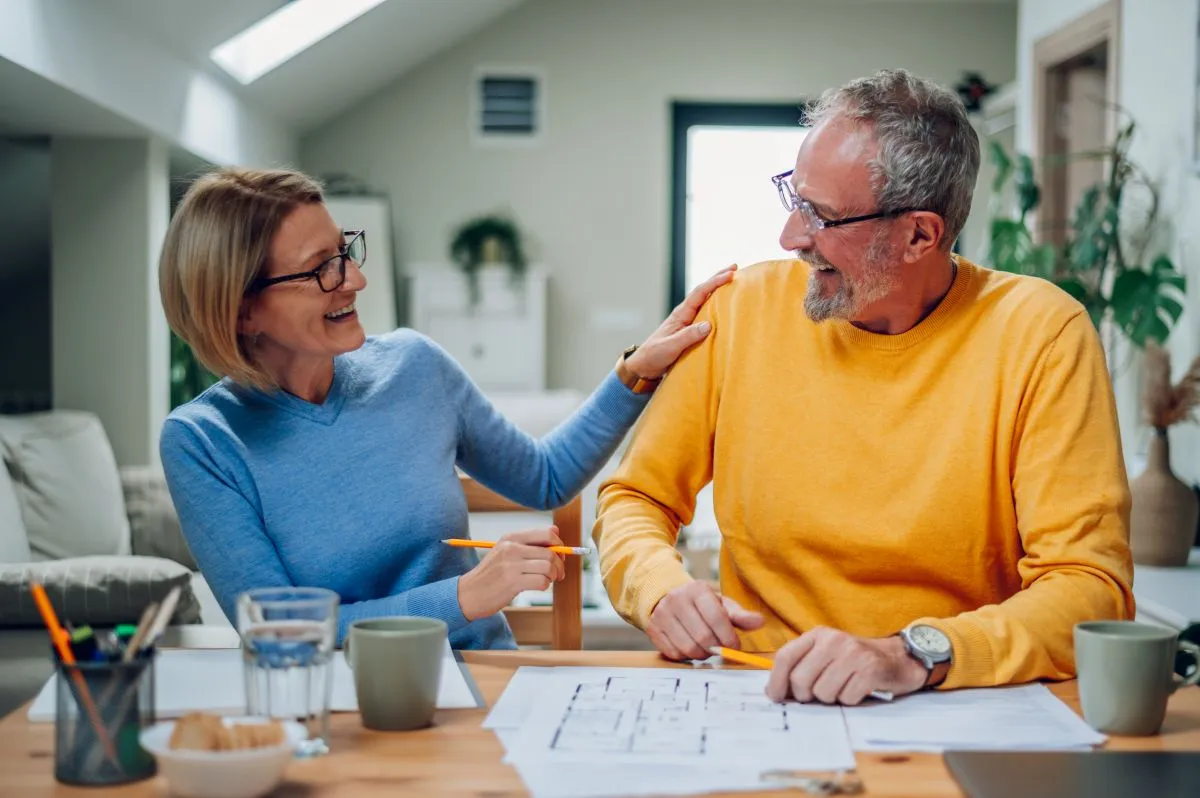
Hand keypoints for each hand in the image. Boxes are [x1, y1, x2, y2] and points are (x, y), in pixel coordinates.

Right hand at [457, 528, 566, 620]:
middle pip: (550, 552)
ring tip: (546, 580)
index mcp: (511, 537)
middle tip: (558, 574)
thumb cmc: (491, 574)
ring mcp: (511, 565)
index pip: (546, 534)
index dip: (558, 545)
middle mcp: (511, 548)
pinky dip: (544, 586)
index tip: (559, 556)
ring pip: (548, 567)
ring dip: (552, 576)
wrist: (468, 593)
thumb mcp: (506, 551)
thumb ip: (530, 542)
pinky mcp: (512, 583)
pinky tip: (537, 586)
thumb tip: (556, 531)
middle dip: (559, 565)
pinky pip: (542, 582)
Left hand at [624, 264, 736, 379]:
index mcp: (680, 314)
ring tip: (731, 280)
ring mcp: (687, 321)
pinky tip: (722, 305)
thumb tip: (708, 325)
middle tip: (734, 267)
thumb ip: (688, 336)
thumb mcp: (671, 346)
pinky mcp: (689, 330)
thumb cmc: (654, 355)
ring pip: (704, 300)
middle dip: (717, 278)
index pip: (700, 293)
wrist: (644, 365)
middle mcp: (684, 314)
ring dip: (717, 290)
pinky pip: (705, 312)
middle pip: (703, 291)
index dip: (715, 282)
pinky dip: (715, 305)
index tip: (730, 274)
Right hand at [647, 581, 763, 659]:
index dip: (729, 637)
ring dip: (702, 655)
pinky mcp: (653, 629)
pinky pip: (673, 653)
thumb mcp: (721, 604)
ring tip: (706, 649)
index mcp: (697, 590)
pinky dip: (686, 657)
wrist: (665, 597)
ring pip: (688, 648)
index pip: (716, 618)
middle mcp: (677, 600)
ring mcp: (662, 615)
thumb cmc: (700, 604)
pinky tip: (690, 648)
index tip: (734, 646)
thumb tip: (760, 622)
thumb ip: (740, 615)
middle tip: (720, 649)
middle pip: (703, 637)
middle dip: (716, 648)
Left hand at [765, 627, 927, 705]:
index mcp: (818, 635)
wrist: (898, 658)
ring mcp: (852, 654)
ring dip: (831, 698)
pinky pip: (846, 698)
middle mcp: (833, 640)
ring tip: (844, 687)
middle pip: (800, 679)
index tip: (776, 697)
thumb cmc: (855, 661)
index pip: (785, 657)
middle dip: (806, 696)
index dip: (776, 681)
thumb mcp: (825, 656)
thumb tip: (772, 692)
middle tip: (819, 695)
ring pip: (822, 692)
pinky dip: (850, 700)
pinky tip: (859, 689)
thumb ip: (800, 668)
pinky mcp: (870, 670)